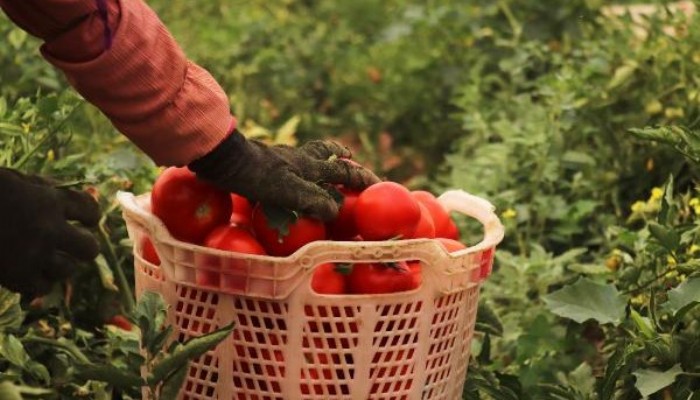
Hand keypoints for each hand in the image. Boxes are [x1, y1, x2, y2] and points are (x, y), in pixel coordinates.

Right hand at [0, 168, 99, 296]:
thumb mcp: (15, 180)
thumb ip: (42, 186)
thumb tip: (65, 193)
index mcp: (50, 200)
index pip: (90, 210)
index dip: (90, 216)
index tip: (86, 221)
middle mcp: (49, 229)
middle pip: (90, 249)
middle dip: (84, 247)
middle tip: (73, 247)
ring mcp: (33, 255)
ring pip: (68, 271)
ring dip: (60, 265)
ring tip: (47, 260)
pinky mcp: (16, 277)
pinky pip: (41, 288)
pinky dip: (37, 283)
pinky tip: (28, 274)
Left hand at [189, 131, 380, 220]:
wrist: (224, 158)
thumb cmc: (255, 176)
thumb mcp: (288, 192)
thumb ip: (314, 200)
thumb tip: (336, 210)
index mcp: (311, 166)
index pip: (345, 172)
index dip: (362, 180)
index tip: (378, 186)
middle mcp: (301, 159)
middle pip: (330, 154)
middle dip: (345, 159)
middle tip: (354, 162)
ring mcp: (285, 159)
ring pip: (312, 155)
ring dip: (325, 158)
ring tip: (331, 162)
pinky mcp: (269, 163)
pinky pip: (294, 164)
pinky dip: (303, 167)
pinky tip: (295, 176)